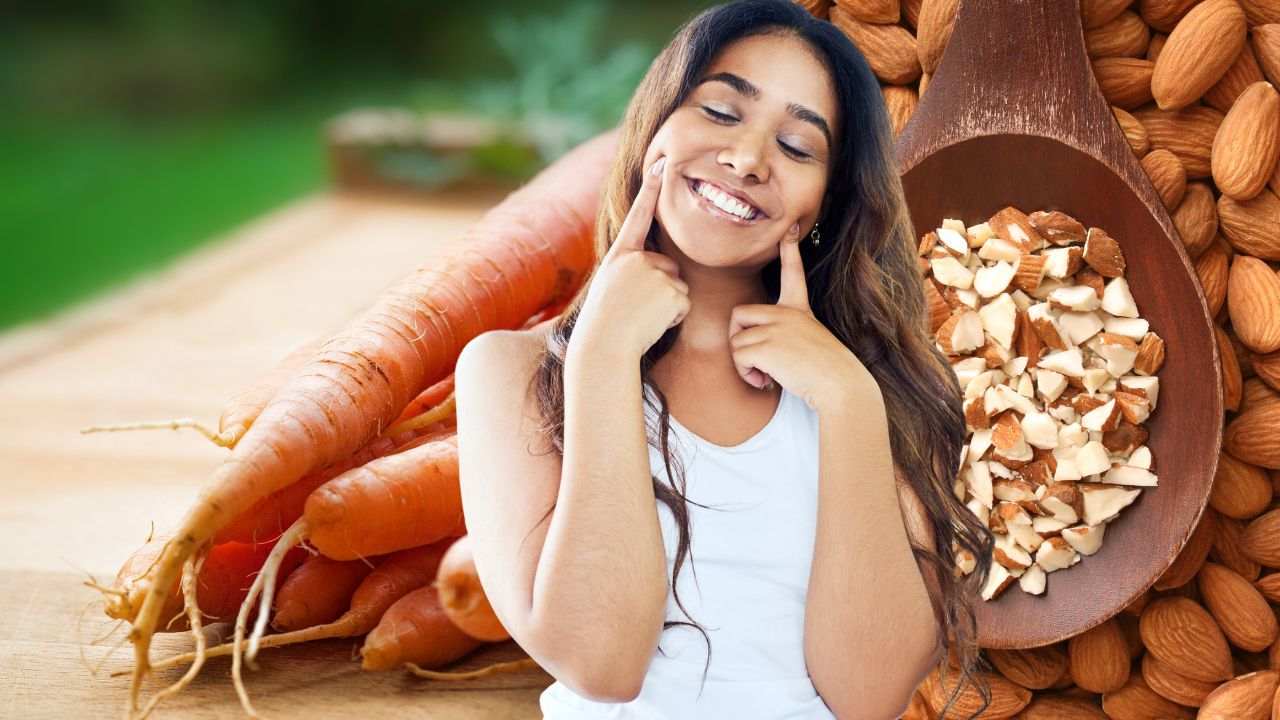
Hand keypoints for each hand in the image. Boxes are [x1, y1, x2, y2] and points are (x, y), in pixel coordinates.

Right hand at [572, 154, 689, 358]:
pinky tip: (652, 323)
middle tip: (635, 308)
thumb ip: (632, 269)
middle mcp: (638, 259)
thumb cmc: (605, 322)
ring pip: (677, 286)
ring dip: (666, 305)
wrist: (603, 346)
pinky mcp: (672, 292)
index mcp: (620, 255)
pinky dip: (673, 317)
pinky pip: (683, 303)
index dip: (651, 189)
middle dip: (661, 288)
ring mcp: (656, 274)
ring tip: (640, 316)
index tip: (662, 163)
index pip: (638, 216)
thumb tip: (661, 265)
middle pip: (668, 266)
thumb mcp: (610, 285)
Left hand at [728, 224, 874, 410]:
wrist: (840, 385)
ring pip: (736, 342)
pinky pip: (739, 357)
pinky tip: (766, 381)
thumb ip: (784, 336)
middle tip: (754, 360)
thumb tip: (755, 350)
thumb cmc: (827, 372)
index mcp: (799, 309)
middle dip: (738, 339)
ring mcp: (775, 327)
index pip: (793, 274)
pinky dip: (746, 374)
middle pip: (739, 314)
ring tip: (766, 376)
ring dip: (744, 365)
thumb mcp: (809, 343)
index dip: (790, 251)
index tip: (789, 229)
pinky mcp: (766, 345)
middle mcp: (786, 313)